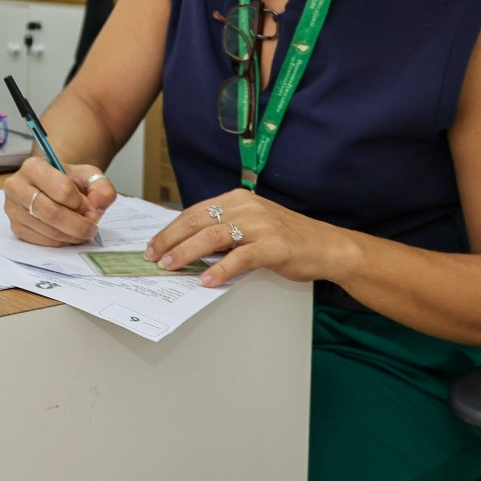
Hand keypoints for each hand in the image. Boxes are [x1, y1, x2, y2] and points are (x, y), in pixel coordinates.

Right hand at [2, 156, 117, 246]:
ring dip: (72, 235)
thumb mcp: (88, 176)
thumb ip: (101, 187)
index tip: (90, 208)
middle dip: (78, 225)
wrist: (51, 187)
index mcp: (33, 167)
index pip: (62, 190)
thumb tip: (98, 206)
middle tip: (92, 228)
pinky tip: (69, 234)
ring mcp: (13, 209)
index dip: (81, 203)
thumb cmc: (67, 180)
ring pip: (48, 230)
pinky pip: (42, 242)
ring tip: (83, 231)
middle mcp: (16, 187)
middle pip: (51, 213)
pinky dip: (61, 242)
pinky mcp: (16, 228)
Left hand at [144, 189, 357, 286]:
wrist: (327, 246)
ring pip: (213, 237)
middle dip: (171, 240)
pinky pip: (240, 258)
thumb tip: (187, 246)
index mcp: (237, 199)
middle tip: (154, 257)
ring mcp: (261, 225)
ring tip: (171, 266)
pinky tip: (206, 281)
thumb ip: (223, 230)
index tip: (154, 244)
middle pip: (197, 221)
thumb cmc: (286, 238)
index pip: (194, 212)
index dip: (171, 229)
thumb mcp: (251, 225)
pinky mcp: (274, 246)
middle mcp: (247, 207)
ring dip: (187, 253)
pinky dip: (220, 270)